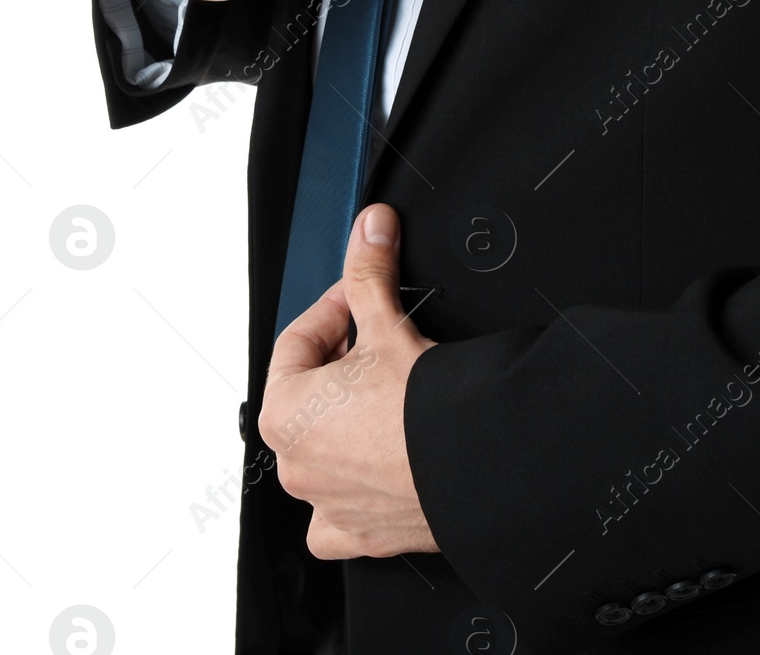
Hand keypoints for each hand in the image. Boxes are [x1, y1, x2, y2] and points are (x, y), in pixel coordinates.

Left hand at [260, 203, 440, 557]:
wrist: (475, 463)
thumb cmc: (424, 410)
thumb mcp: (390, 326)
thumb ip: (370, 272)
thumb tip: (371, 227)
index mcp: (284, 412)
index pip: (298, 341)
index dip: (335, 309)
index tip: (362, 299)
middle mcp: (294, 464)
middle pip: (310, 396)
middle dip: (343, 365)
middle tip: (383, 344)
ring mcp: (325, 502)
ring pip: (322, 453)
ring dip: (348, 424)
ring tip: (392, 399)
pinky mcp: (360, 532)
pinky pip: (338, 514)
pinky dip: (352, 492)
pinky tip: (379, 467)